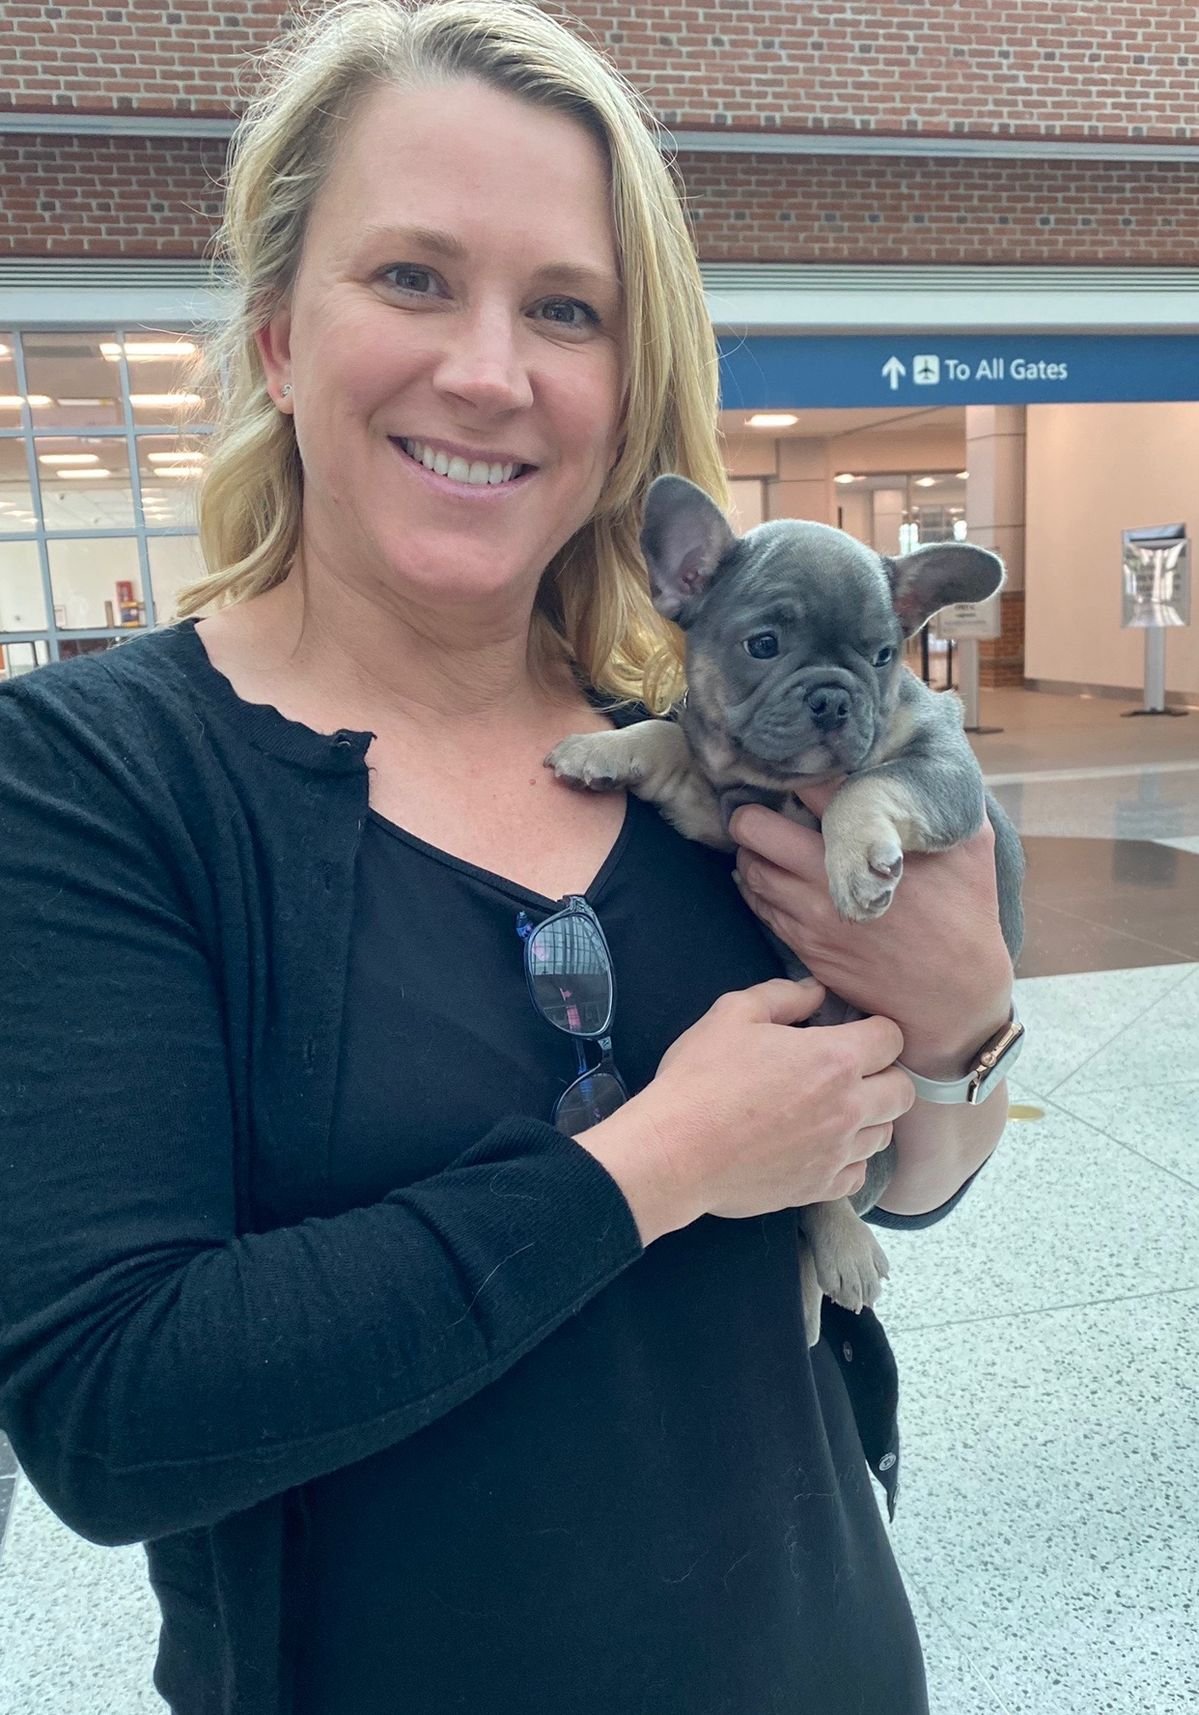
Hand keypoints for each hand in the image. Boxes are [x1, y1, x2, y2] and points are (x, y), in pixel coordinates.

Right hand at [576, 977, 913, 1242]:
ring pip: (884, 1134)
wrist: (675, 1153)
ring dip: (867, 1118)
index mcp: (834, 1059)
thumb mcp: (732, 1015)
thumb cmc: (700, 1078)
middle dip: (883, 1075)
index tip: (854, 1032)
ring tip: (832, 1110)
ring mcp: (838, 1152)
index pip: (892, 1038)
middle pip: (903, 1091)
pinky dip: (847, 1159)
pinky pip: (858, 1173)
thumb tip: (815, 991)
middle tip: (849, 1072)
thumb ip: (782, 995)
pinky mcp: (821, 1187)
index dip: (876, 1030)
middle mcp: (849, 1107)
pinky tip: (820, 1146)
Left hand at [729, 782, 1012, 1079]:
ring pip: (750, 869)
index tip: (795, 764)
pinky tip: (766, 875)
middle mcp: (826, 878)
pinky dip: (757, 886)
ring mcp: (809, 916)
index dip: (797, 771)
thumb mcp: (971, 849)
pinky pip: (761, 907)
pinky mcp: (804, 946)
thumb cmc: (967, 920)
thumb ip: (945, 803)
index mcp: (866, 845)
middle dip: (751, 810)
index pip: (810, 788)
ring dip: (751, 850)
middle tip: (758, 803)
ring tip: (761, 838)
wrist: (954, 1001)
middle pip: (756, 828)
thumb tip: (929, 762)